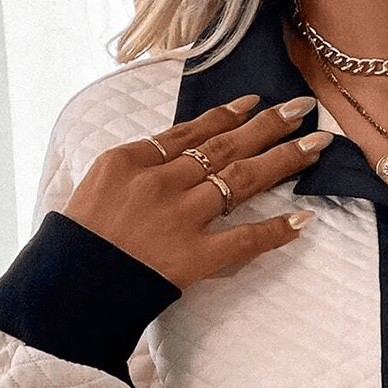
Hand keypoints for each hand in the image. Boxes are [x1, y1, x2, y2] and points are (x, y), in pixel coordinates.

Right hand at [62, 95, 331, 289]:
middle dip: (269, 125)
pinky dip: (275, 230)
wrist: (71, 285)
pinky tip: (303, 220)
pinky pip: (244, 240)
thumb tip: (176, 153)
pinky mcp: (194, 255)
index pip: (192, 131)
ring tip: (315, 145)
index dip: (228, 116)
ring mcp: (180, 217)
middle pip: (226, 146)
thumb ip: (139, 166)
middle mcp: (161, 181)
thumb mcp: (100, 185)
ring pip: (242, 180)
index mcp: (133, 159)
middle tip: (303, 109)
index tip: (256, 102)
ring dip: (283, 160)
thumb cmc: (81, 240)